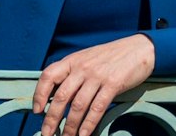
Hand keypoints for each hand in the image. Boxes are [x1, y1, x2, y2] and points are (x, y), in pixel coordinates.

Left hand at [33, 35, 154, 135]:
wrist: (138, 49)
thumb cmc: (109, 57)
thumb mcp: (86, 59)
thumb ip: (72, 73)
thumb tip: (56, 95)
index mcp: (72, 61)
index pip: (48, 76)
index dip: (39, 94)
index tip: (37, 110)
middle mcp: (82, 68)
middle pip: (61, 96)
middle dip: (52, 118)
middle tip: (46, 133)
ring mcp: (97, 76)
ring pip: (78, 105)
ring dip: (70, 126)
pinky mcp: (113, 85)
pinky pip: (97, 108)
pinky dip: (89, 124)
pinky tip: (84, 134)